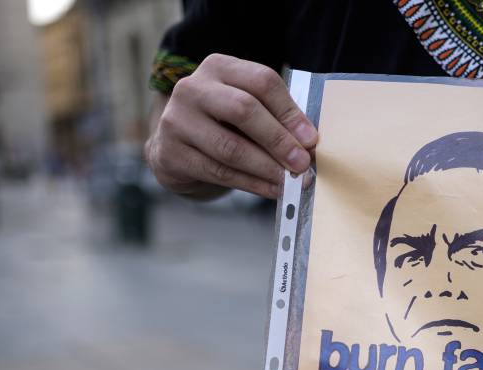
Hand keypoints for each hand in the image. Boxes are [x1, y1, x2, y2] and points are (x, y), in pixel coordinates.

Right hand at [145, 54, 316, 198]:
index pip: (261, 82)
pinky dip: (251, 183)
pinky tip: (271, 190)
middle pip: (243, 109)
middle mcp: (193, 88)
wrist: (177, 148)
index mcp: (219, 67)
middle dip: (278, 140)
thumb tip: (309, 143)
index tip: (311, 139)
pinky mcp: (171, 153)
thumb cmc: (223, 125)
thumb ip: (276, 118)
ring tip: (290, 181)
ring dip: (266, 168)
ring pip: (230, 147)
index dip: (289, 112)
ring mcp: (177, 120)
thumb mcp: (247, 109)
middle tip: (302, 163)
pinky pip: (219, 172)